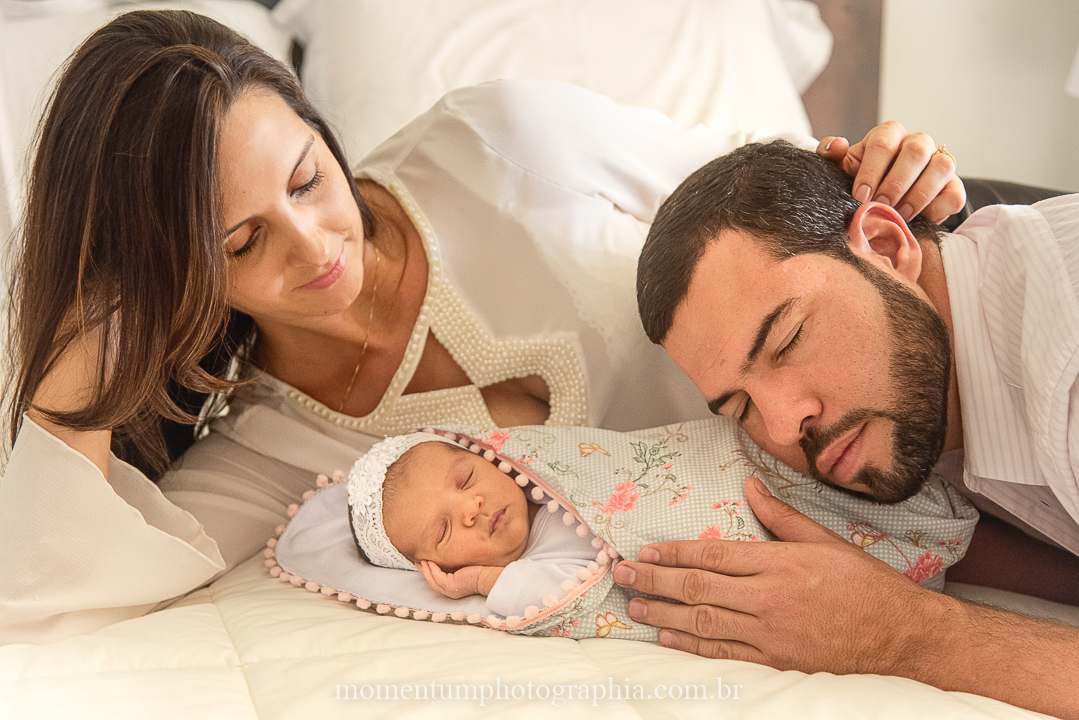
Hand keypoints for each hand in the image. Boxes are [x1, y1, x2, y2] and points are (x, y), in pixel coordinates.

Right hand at [417, 560, 499, 598]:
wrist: (487, 577)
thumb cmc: (478, 572)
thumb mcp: (462, 571)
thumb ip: (454, 568)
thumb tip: (449, 558)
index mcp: (452, 589)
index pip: (436, 582)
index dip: (428, 574)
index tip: (423, 564)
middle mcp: (449, 591)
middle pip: (432, 582)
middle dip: (424, 572)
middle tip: (417, 562)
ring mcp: (449, 589)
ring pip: (433, 580)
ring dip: (426, 570)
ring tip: (421, 560)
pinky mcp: (451, 585)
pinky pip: (437, 576)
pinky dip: (432, 569)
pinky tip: (429, 562)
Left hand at [611, 477, 943, 675]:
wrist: (901, 638)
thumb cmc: (867, 586)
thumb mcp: (826, 541)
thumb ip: (782, 516)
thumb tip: (751, 485)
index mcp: (779, 563)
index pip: (712, 555)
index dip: (673, 553)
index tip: (646, 550)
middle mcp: (768, 598)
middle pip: (697, 587)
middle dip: (653, 579)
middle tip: (620, 573)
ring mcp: (769, 633)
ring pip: (702, 620)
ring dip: (662, 611)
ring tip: (633, 603)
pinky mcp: (774, 661)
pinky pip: (722, 652)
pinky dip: (690, 644)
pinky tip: (667, 635)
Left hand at [817, 121, 964, 223]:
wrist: (878, 201)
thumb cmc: (858, 180)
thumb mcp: (840, 168)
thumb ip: (830, 155)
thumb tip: (838, 144)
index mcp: (889, 134)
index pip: (884, 143)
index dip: (872, 171)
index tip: (860, 196)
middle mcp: (918, 143)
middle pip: (916, 152)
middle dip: (896, 183)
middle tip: (881, 206)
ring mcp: (939, 162)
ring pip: (942, 167)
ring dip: (919, 195)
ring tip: (899, 215)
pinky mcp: (953, 186)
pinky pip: (955, 194)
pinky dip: (938, 209)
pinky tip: (919, 220)